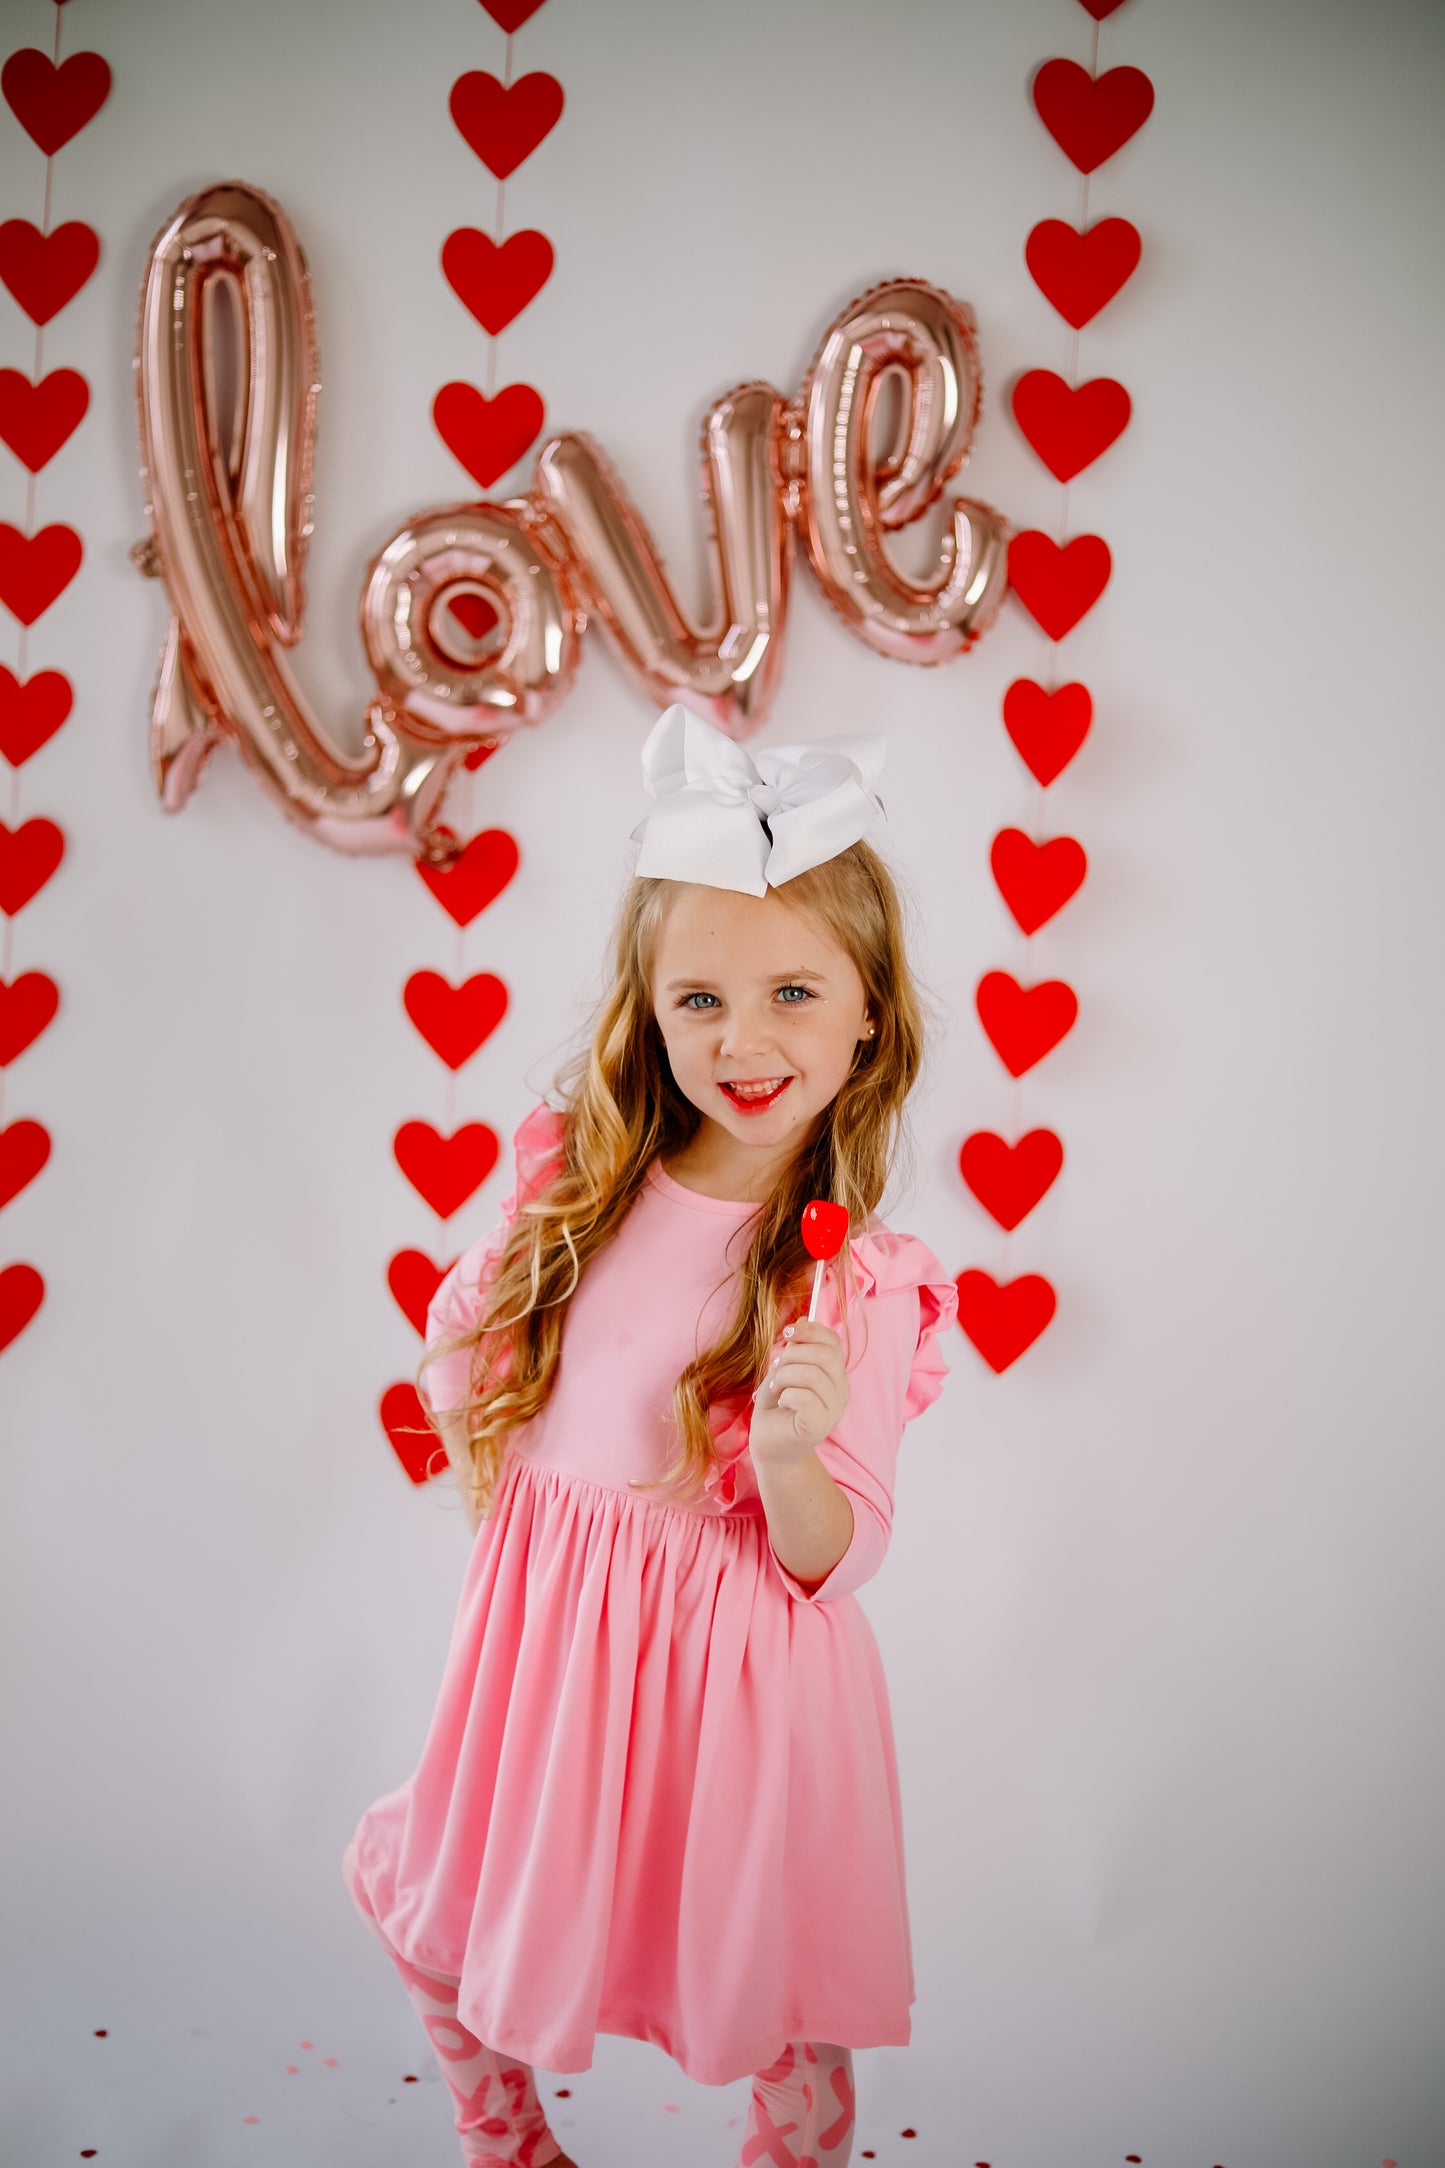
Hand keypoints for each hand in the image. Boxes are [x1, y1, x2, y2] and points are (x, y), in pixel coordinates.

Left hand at [749, 1318, 850, 1467]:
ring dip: (785, 1376)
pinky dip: (786, 1394)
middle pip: (825, 1355)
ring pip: (812, 1374)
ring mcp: (834, 1410)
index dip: (810, 1330)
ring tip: (777, 1388)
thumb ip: (795, 1347)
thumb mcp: (783, 1369)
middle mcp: (841, 1391)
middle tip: (777, 1369)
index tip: (788, 1333)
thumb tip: (804, 1318)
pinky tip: (782, 1402)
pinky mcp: (820, 1426)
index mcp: (835, 1375)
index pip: (833, 1342)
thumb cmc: (776, 1406)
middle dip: (793, 1354)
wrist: (769, 1442)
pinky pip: (805, 1397)